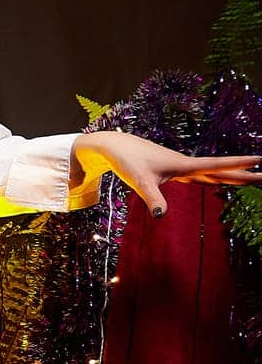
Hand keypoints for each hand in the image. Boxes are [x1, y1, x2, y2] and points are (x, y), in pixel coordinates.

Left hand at [71, 129, 261, 217]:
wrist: (116, 147)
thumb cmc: (128, 162)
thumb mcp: (139, 181)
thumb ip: (152, 198)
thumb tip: (160, 216)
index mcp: (184, 165)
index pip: (217, 166)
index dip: (239, 164)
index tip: (260, 160)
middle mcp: (187, 165)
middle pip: (221, 170)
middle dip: (244, 173)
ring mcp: (181, 168)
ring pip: (213, 173)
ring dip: (231, 175)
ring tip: (252, 177)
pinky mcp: (174, 171)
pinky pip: (201, 176)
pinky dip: (214, 178)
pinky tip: (219, 181)